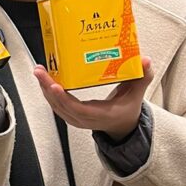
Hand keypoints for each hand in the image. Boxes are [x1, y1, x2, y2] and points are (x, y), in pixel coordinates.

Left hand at [34, 60, 153, 139]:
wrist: (122, 124)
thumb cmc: (128, 108)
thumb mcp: (137, 93)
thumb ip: (143, 76)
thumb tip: (146, 61)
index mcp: (100, 115)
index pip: (78, 109)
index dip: (64, 99)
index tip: (55, 86)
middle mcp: (84, 119)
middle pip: (61, 105)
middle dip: (48, 88)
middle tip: (40, 71)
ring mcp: (76, 119)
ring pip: (55, 105)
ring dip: (45, 88)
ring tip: (39, 71)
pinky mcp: (70, 115)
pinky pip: (56, 104)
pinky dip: (48, 92)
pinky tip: (44, 79)